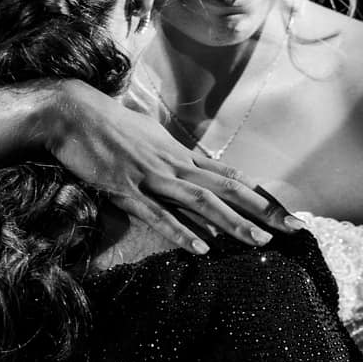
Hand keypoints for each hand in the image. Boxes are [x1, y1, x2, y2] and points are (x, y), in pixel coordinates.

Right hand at [46, 79, 303, 251]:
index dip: (258, 194)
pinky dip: (180, 232)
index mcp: (179, 152)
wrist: (71, 112)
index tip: (284, 211)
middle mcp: (172, 163)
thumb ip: (170, 150)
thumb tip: (189, 161)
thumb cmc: (107, 122)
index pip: (228, 176)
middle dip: (260, 211)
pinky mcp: (125, 189)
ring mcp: (150, 176)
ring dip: (232, 223)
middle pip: (225, 189)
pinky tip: (201, 249)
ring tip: (258, 242)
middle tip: (291, 229)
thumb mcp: (147, 133)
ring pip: (199, 202)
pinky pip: (158, 215)